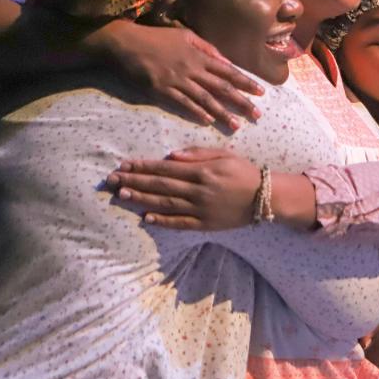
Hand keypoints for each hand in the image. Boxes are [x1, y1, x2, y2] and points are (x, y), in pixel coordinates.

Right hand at [92, 22, 262, 128]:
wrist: (126, 43)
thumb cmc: (156, 38)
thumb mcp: (185, 35)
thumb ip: (207, 49)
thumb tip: (225, 61)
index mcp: (199, 55)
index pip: (228, 71)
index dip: (246, 82)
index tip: (261, 92)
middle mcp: (192, 69)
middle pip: (221, 88)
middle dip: (241, 102)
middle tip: (257, 115)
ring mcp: (177, 81)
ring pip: (205, 99)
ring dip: (222, 113)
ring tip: (236, 125)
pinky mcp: (161, 91)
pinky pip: (183, 104)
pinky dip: (196, 112)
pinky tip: (208, 121)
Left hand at [103, 147, 260, 229]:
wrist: (266, 197)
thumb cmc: (243, 171)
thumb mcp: (223, 155)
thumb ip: (197, 154)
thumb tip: (171, 155)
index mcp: (202, 171)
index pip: (165, 168)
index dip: (143, 166)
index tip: (125, 164)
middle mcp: (198, 190)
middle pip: (160, 185)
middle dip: (134, 181)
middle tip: (113, 180)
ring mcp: (201, 209)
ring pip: (165, 204)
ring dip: (142, 199)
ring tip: (122, 195)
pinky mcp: (205, 224)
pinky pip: (180, 223)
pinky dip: (162, 221)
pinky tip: (146, 218)